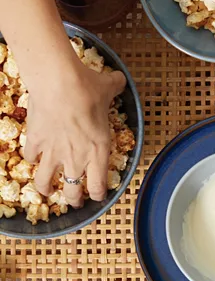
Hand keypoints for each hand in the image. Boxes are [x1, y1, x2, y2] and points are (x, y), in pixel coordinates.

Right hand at [24, 61, 125, 206]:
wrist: (59, 83)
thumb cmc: (88, 89)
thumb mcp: (109, 89)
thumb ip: (115, 87)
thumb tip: (119, 79)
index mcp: (98, 150)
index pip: (97, 185)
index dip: (97, 194)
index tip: (97, 196)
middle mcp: (75, 157)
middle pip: (72, 191)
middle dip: (73, 200)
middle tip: (75, 201)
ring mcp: (53, 152)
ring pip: (45, 181)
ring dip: (46, 188)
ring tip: (47, 191)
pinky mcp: (35, 142)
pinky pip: (30, 157)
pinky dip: (31, 159)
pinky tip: (33, 157)